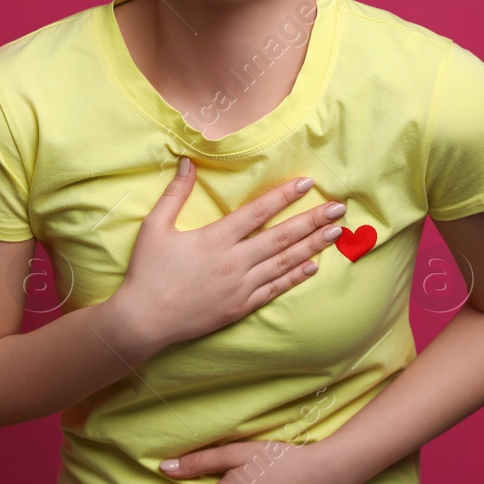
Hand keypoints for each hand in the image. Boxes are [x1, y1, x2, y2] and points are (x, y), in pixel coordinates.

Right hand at [109, 158, 346, 351]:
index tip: (307, 183)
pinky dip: (295, 277)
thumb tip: (186, 163)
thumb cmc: (147, 272)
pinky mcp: (240, 306)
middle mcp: (234, 261)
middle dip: (312, 221)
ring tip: (335, 233)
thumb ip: (174, 194)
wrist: (145, 320)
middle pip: (281, 237)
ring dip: (312, 247)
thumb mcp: (155, 227)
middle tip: (339, 209)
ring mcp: (240, 286)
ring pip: (284, 263)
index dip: (284, 196)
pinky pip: (274, 289)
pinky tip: (312, 267)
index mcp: (215, 239)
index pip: (258, 212)